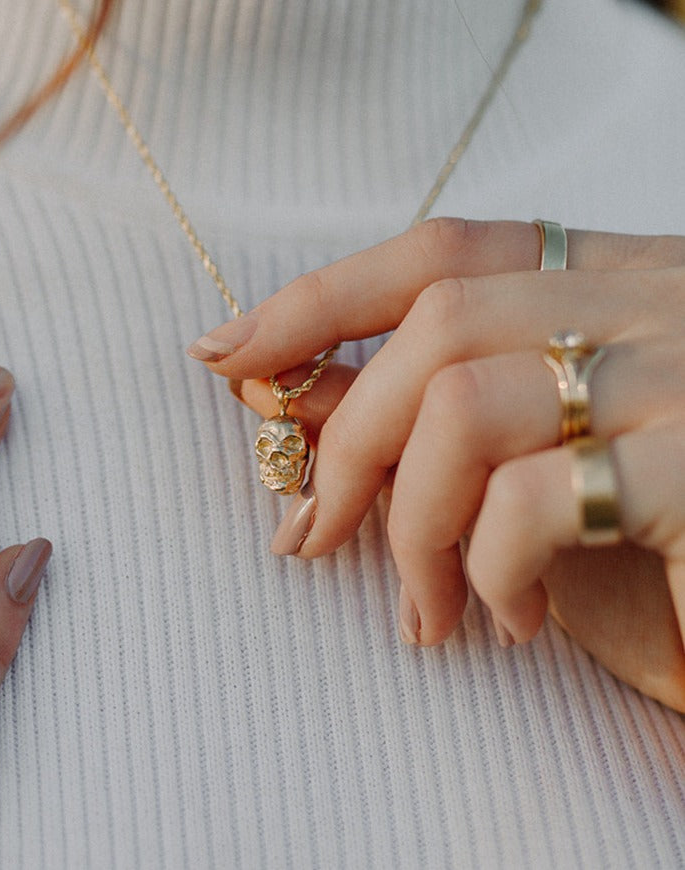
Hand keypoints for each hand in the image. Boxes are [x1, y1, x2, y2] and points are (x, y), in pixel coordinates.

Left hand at [188, 218, 684, 709]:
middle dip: (343, 434)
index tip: (230, 350)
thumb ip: (441, 422)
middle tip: (306, 534)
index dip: (323, 293)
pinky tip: (509, 621)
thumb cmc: (679, 553)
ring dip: (408, 520)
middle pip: (436, 318)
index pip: (446, 248)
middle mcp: (656, 303)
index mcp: (618, 285)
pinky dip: (488, 568)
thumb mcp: (546, 471)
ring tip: (426, 610)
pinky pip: (535, 496)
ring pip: (464, 400)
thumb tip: (289, 394)